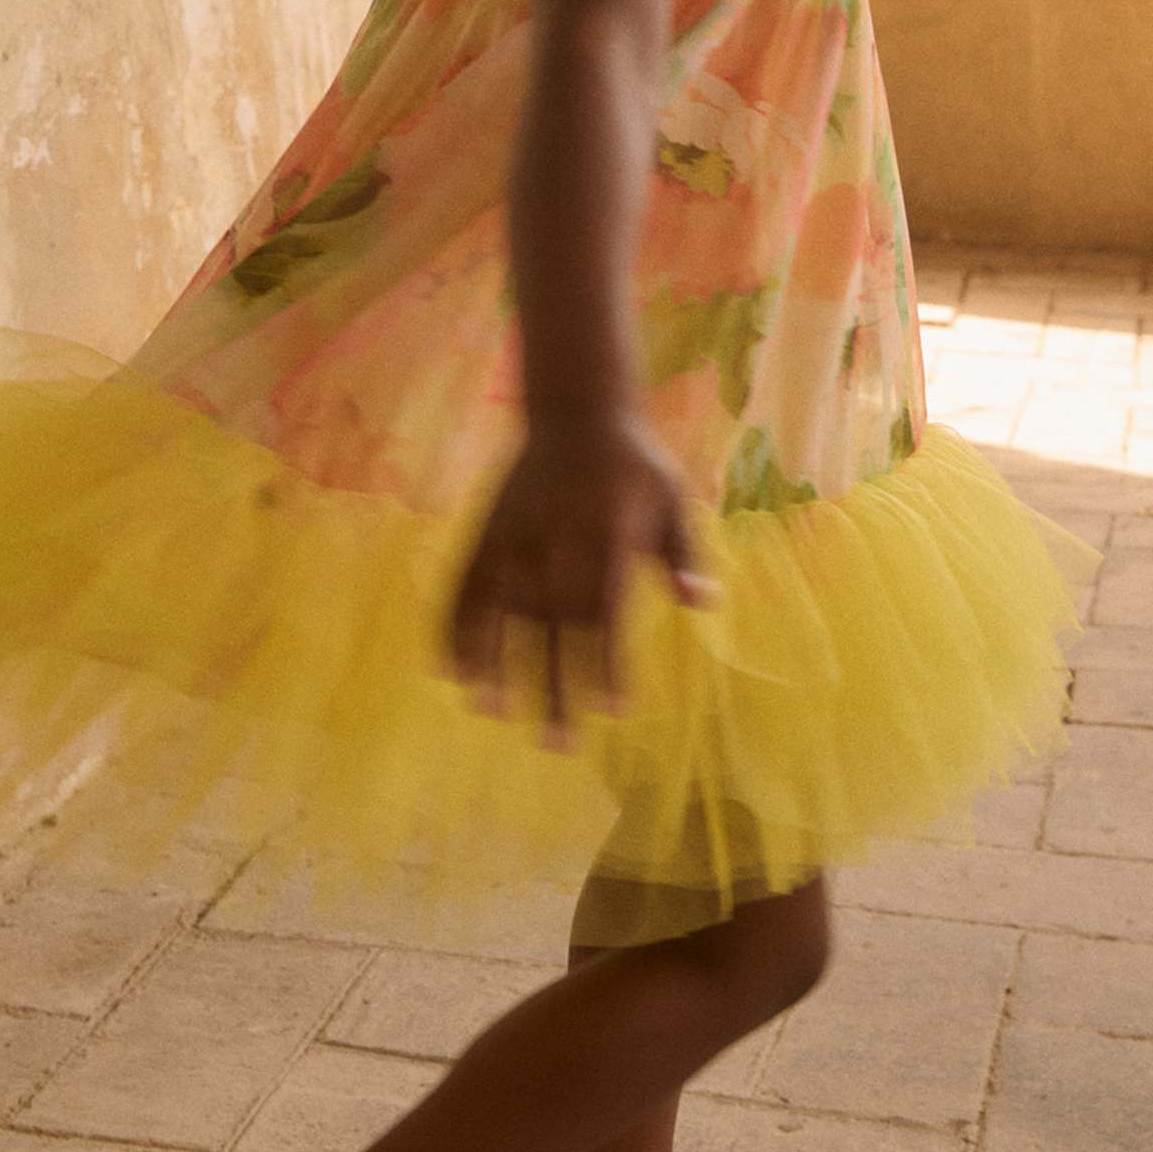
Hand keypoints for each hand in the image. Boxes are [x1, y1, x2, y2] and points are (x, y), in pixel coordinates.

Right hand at [444, 413, 719, 746]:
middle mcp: (555, 534)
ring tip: (491, 712)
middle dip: (554, 683)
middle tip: (557, 743)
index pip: (606, 606)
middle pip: (552, 621)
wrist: (575, 408)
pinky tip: (450, 668)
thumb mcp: (673, 496)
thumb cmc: (634, 465)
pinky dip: (454, 625)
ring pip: (500, 607)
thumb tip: (703, 604)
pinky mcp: (485, 530)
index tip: (612, 710)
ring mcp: (513, 533)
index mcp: (608, 529)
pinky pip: (463, 583)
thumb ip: (685, 551)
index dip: (609, 659)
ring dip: (494, 662)